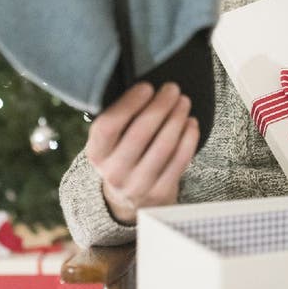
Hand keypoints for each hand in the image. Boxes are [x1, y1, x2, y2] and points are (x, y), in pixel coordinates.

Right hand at [85, 82, 198, 223]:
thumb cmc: (122, 156)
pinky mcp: (160, 193)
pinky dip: (189, 139)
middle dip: (160, 106)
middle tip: (172, 89)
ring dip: (177, 119)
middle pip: (140, 133)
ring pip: (163, 146)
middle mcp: (113, 172)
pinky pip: (179, 161)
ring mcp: (137, 186)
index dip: (129, 104)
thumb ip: (120, 119)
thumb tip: (146, 87)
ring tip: (184, 102)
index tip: (146, 86)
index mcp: (96, 153)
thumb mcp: (110, 142)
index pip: (108, 125)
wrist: (128, 201)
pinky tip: (191, 123)